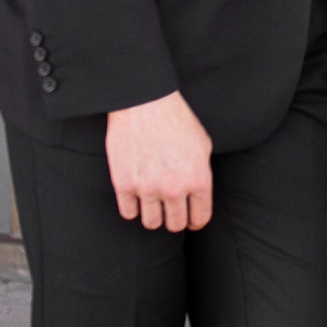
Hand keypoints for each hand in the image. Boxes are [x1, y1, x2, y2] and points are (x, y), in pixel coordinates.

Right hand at [105, 91, 213, 231]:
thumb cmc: (176, 119)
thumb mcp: (202, 144)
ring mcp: (147, 188)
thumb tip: (198, 196)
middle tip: (170, 210)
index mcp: (198, 179)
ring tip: (152, 203)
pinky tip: (135, 196)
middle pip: (175, 224)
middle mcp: (174, 188)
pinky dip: (132, 208)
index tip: (190, 219)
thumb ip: (202, 174)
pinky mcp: (123, 184)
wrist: (144, 102)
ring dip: (153, 216)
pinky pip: (128, 213)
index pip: (200, 218)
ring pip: (151, 223)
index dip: (195, 221)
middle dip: (174, 219)